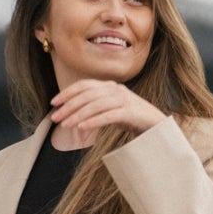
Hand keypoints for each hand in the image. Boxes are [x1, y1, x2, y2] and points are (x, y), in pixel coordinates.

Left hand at [51, 79, 166, 139]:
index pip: (84, 85)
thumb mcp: (113, 109)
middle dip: (69, 106)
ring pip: (96, 105)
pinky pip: (108, 116)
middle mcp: (116, 90)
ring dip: (78, 115)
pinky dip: (93, 121)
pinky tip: (82, 128)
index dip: (67, 92)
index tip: (54, 103)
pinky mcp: (130, 112)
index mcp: (110, 86)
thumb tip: (74, 113)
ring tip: (66, 125)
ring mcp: (124, 100)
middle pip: (87, 95)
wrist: (158, 126)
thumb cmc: (133, 119)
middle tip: (56, 118)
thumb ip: (97, 107)